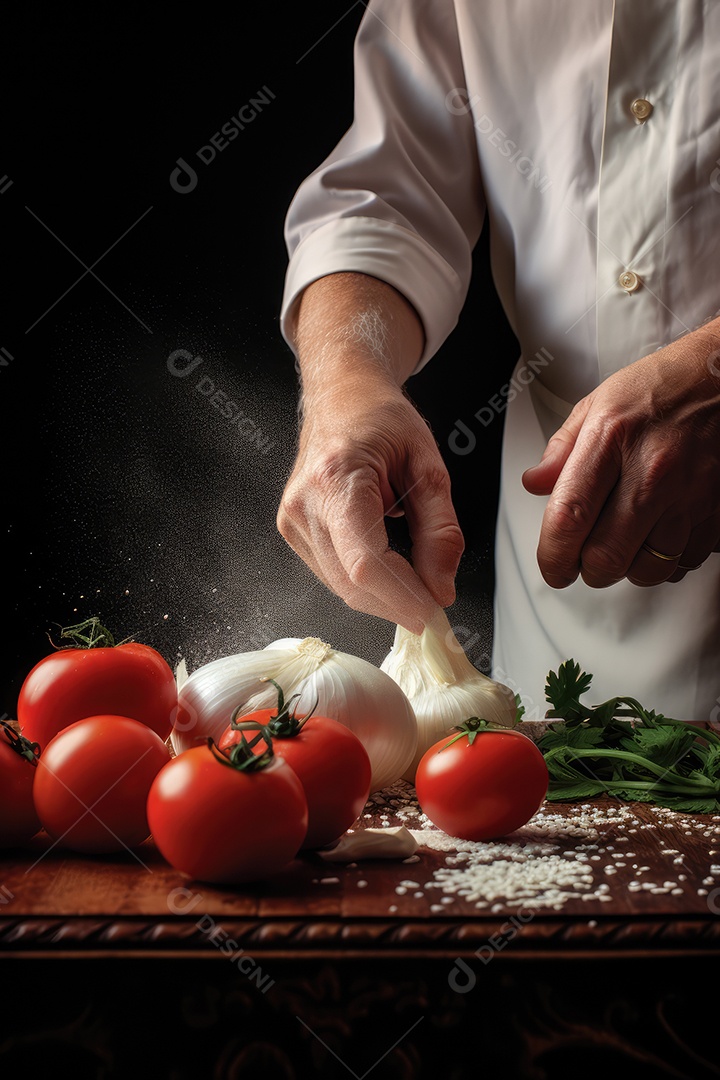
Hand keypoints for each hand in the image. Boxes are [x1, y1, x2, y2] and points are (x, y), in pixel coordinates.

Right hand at [277, 378, 464, 633]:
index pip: (365, 561)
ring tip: (418, 579)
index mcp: (337, 478)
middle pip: (352, 583)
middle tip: (437, 603)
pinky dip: (367, 583)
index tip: (434, 610)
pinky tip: (390, 567)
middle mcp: (305, 503)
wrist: (342, 397)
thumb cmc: (381, 419)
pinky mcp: (293, 531)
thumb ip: (440, 530)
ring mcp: (293, 520)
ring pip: (342, 587)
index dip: (401, 596)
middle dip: (398, 603)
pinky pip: (334, 576)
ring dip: (385, 596)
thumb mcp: (429, 466)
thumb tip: (441, 586)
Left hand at [522, 322, 719, 587]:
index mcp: (611, 441)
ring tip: (624, 544)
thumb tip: (535, 484)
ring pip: (648, 569)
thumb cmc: (661, 388)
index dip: (553, 556)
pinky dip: (667, 559)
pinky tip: (659, 535)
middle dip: (588, 570)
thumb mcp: (597, 405)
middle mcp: (652, 472)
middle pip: (606, 557)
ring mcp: (690, 495)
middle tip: (585, 559)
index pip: (569, 519)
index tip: (553, 567)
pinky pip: (684, 561)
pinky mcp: (718, 512)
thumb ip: (561, 450)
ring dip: (628, 568)